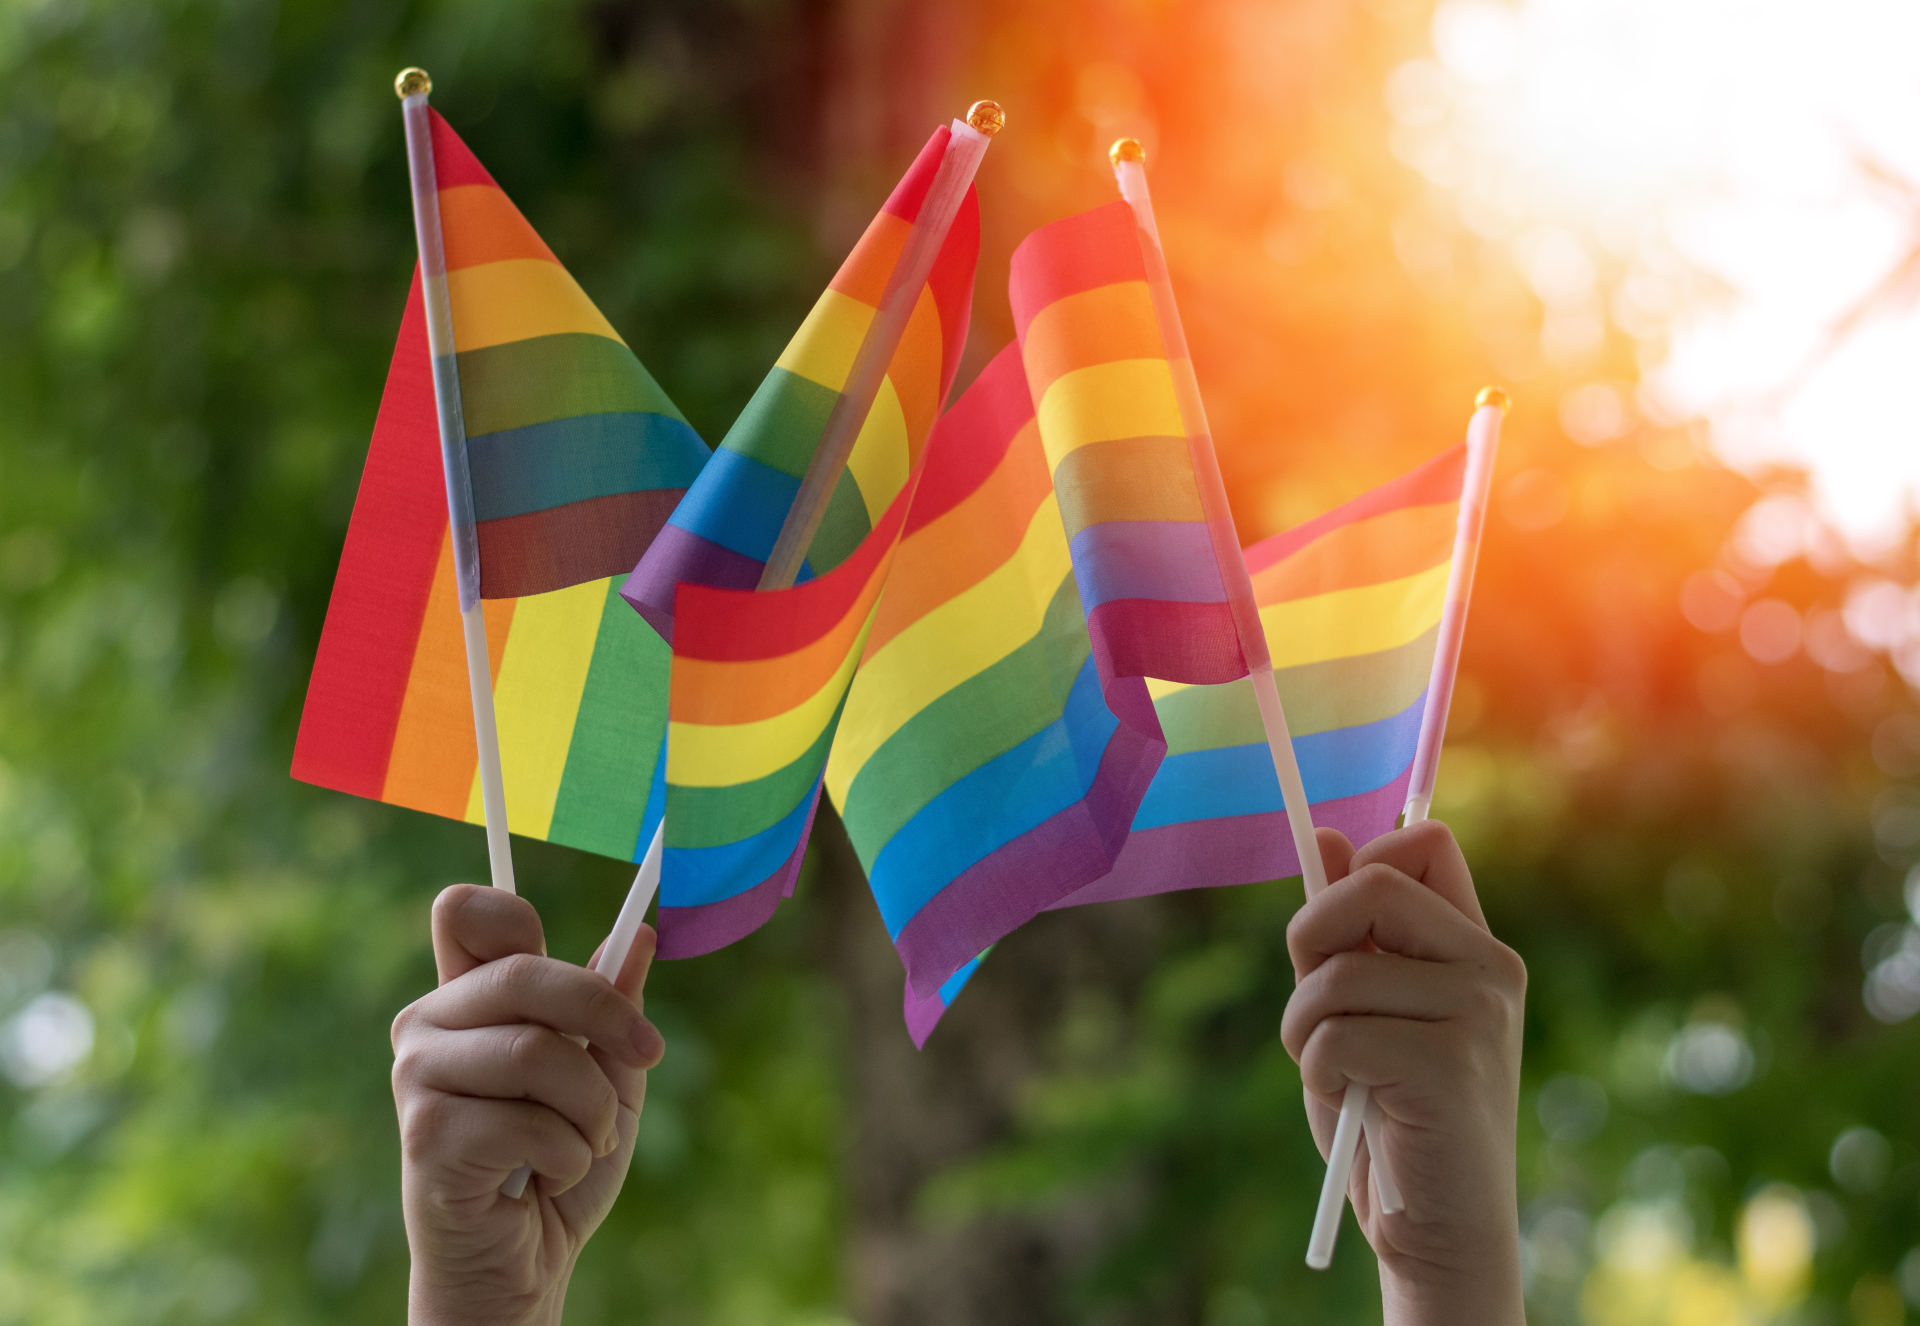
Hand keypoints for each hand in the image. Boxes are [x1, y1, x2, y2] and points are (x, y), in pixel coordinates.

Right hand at [391, 885, 665, 1325]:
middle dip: (608, 1015)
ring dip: (591, 1107)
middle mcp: (426, 1025)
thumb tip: (639, 935)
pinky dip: (568, 1152)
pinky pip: (529, 1120)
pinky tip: (547, 1175)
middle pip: (526, 974)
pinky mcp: (425, 1135)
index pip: (466, 913)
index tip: (590, 958)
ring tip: (585, 1140)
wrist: (528, 1261)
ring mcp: (416, 1078)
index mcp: (467, 997)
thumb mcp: (607, 1076)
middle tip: (651, 1051)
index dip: (515, 914)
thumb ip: (614, 1010)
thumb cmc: (560, 1161)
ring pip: (537, 1052)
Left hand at [1281, 822, 1526, 1325]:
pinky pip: (1334, 1035)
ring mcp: (1477, 1012)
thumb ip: (1348, 933)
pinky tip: (1353, 1104)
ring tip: (1335, 1075)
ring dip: (1302, 1029)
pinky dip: (1317, 1072)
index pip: (1425, 842)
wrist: (1437, 1231)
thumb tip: (1322, 834)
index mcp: (1474, 946)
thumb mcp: (1361, 1011)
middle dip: (1311, 937)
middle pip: (1371, 885)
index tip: (1334, 934)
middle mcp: (1489, 968)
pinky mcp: (1449, 1062)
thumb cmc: (1390, 1119)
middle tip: (1313, 1006)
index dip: (1361, 867)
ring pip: (1337, 973)